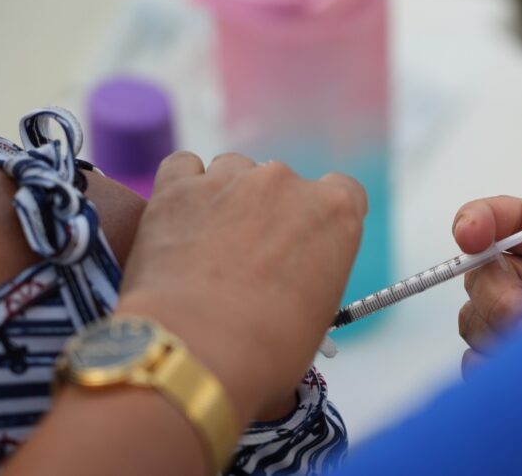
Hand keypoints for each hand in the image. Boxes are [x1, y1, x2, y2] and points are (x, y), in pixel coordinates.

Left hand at [116, 152, 365, 422]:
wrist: (195, 353)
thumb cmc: (265, 352)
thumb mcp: (315, 316)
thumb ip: (311, 277)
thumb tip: (289, 286)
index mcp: (336, 213)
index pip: (344, 191)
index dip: (321, 216)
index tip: (307, 238)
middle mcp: (286, 183)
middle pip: (282, 184)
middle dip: (267, 214)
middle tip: (248, 259)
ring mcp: (230, 178)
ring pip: (232, 171)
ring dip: (225, 200)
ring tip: (206, 247)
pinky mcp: (178, 186)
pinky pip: (183, 168)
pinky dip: (183, 191)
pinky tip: (177, 224)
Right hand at [454, 151, 521, 372]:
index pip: (495, 220)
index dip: (475, 222)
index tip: (470, 234)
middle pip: (477, 276)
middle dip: (500, 297)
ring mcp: (513, 319)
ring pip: (472, 319)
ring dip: (500, 334)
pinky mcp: (505, 358)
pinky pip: (475, 360)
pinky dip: (494, 366)